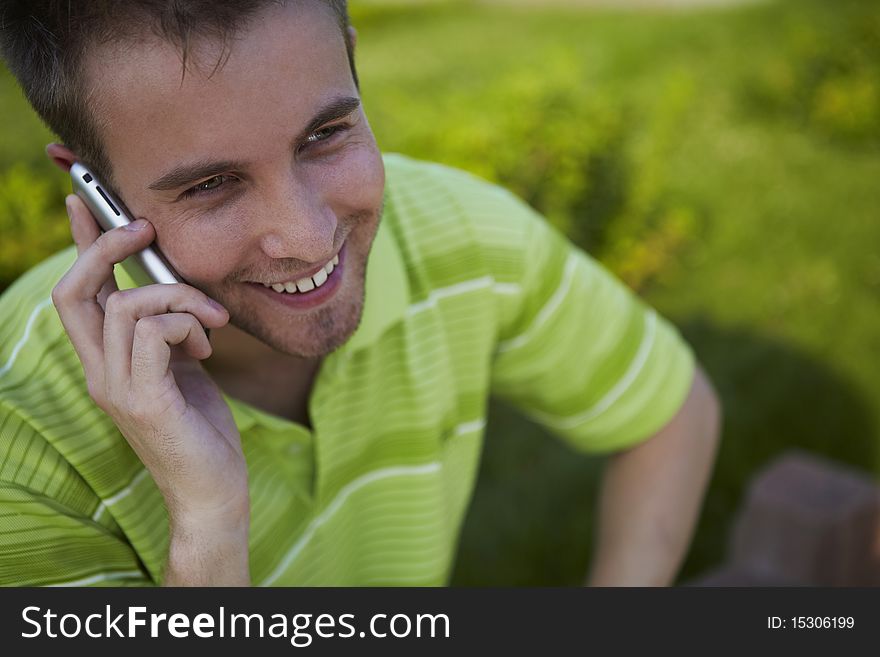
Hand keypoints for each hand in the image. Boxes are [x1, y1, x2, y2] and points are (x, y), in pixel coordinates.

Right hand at [52, 194, 247, 524]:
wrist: (213, 489)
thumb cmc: (202, 427)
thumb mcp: (182, 367)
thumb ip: (167, 332)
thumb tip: (170, 289)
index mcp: (106, 362)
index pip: (77, 293)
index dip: (79, 244)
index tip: (86, 201)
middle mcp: (99, 373)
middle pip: (76, 290)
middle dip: (109, 246)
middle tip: (146, 230)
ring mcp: (116, 389)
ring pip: (128, 305)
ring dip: (180, 298)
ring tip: (212, 322)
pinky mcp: (143, 401)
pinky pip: (155, 332)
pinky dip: (187, 325)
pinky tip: (207, 351)